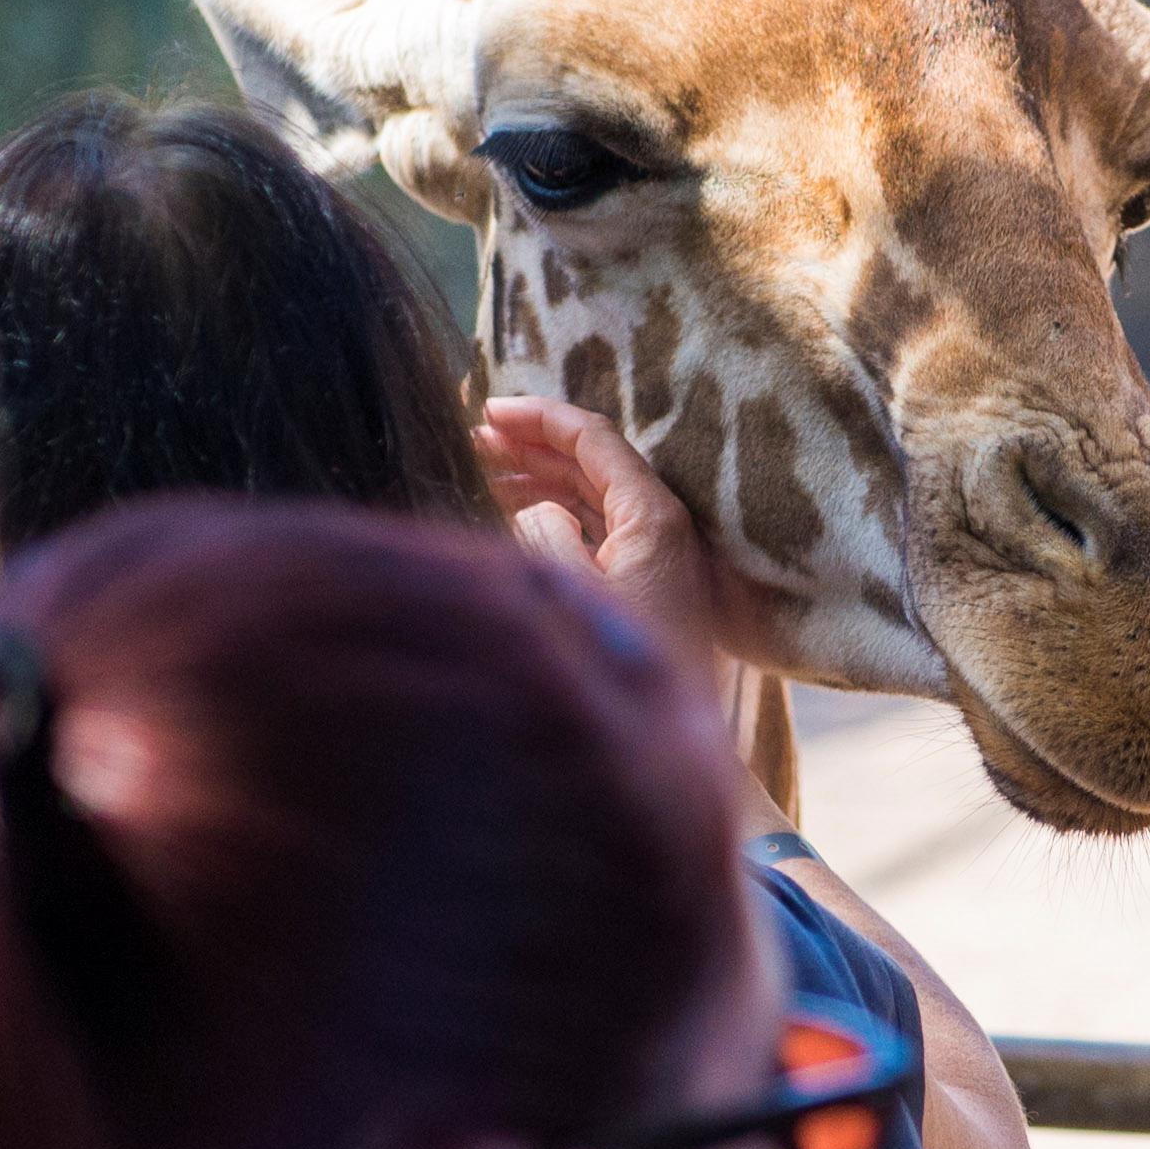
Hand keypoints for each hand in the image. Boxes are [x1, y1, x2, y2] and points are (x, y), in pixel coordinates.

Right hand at [479, 396, 760, 684]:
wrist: (674, 737)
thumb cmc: (627, 666)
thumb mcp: (575, 594)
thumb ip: (547, 536)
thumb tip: (535, 510)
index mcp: (651, 515)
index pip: (593, 439)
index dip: (538, 418)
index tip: (487, 411)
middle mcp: (658, 524)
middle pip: (590, 461)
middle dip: (531, 444)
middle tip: (475, 436)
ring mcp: (651, 553)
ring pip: (588, 494)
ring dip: (537, 477)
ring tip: (482, 468)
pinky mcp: (642, 582)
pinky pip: (591, 525)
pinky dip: (551, 511)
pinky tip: (512, 513)